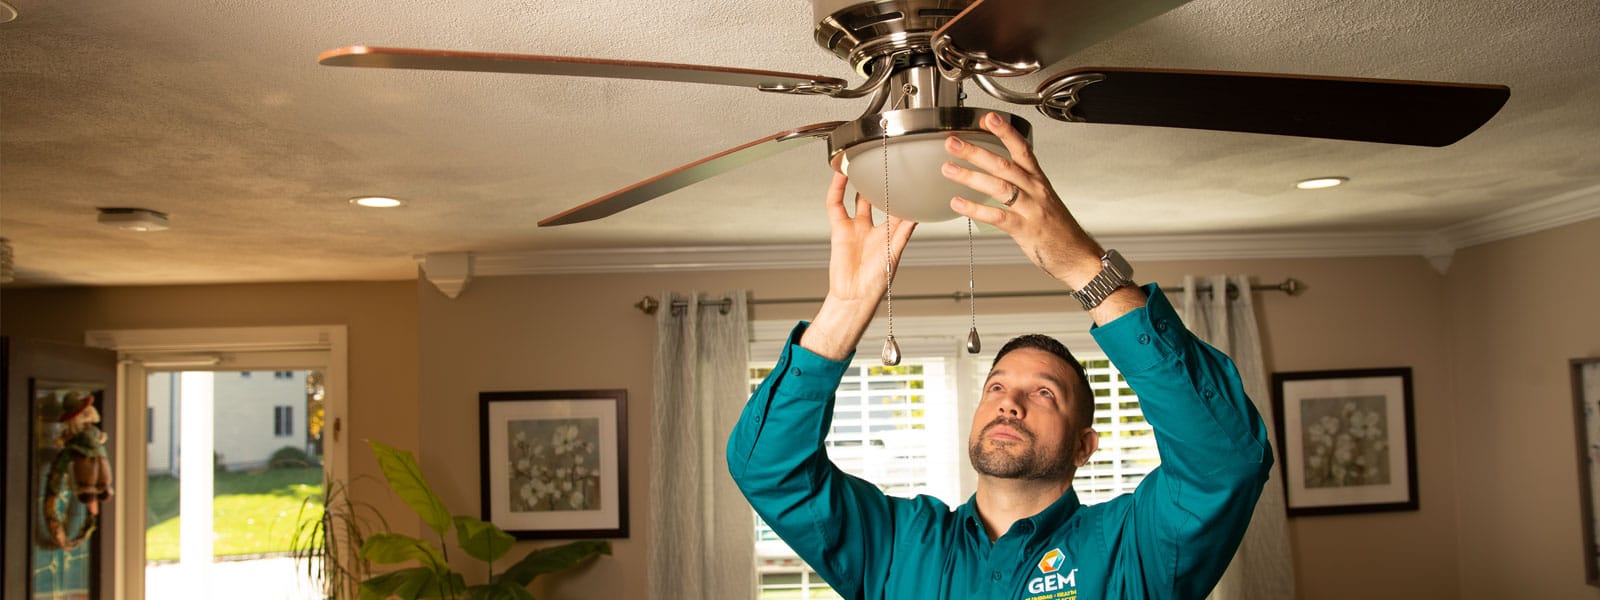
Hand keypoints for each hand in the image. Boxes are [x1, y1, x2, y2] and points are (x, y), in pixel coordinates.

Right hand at [801, 172, 916, 359]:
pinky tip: (841, 175)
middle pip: (878, 200)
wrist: (854, 296)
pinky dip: (836, 189)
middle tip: (887, 162)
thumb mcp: (895, 252)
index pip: (899, 208)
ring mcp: (856, 227)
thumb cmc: (877, 281)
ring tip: (862, 161)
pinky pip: (836, 205)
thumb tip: (918, 214)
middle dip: (882, 183)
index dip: (903, 193)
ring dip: (859, 181)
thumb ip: (904, 231)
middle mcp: (873, 228)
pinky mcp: (839, 228)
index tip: (911, 176)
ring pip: (857, 198)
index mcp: (890, 234)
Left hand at [941, 113, 1144, 322]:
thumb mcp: (1044, 200)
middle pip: (1004, 164)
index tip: (988, 118)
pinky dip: (976, 209)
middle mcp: (1036, 191)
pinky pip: (997, 216)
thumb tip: (999, 174)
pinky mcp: (1025, 230)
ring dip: (970, 176)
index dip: (1005, 132)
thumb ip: (1023, 186)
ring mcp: (1031, 210)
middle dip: (976, 151)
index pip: (1022, 148)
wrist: (1078, 256)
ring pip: (999, 187)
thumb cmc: (1059, 231)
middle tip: (953, 142)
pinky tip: (958, 203)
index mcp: (1039, 181)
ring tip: (948, 169)